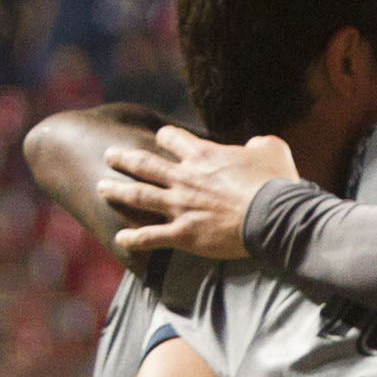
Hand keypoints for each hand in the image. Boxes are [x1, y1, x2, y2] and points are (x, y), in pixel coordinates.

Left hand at [103, 127, 294, 260]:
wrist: (272, 215)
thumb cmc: (275, 182)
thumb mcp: (272, 149)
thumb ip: (258, 144)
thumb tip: (254, 146)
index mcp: (203, 155)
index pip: (172, 138)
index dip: (165, 137)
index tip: (161, 138)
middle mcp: (184, 178)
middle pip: (145, 164)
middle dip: (124, 159)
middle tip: (109, 156)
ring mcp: (180, 206)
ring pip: (138, 196)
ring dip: (117, 191)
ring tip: (101, 187)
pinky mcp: (183, 234)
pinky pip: (151, 236)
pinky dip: (134, 238)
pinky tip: (120, 239)